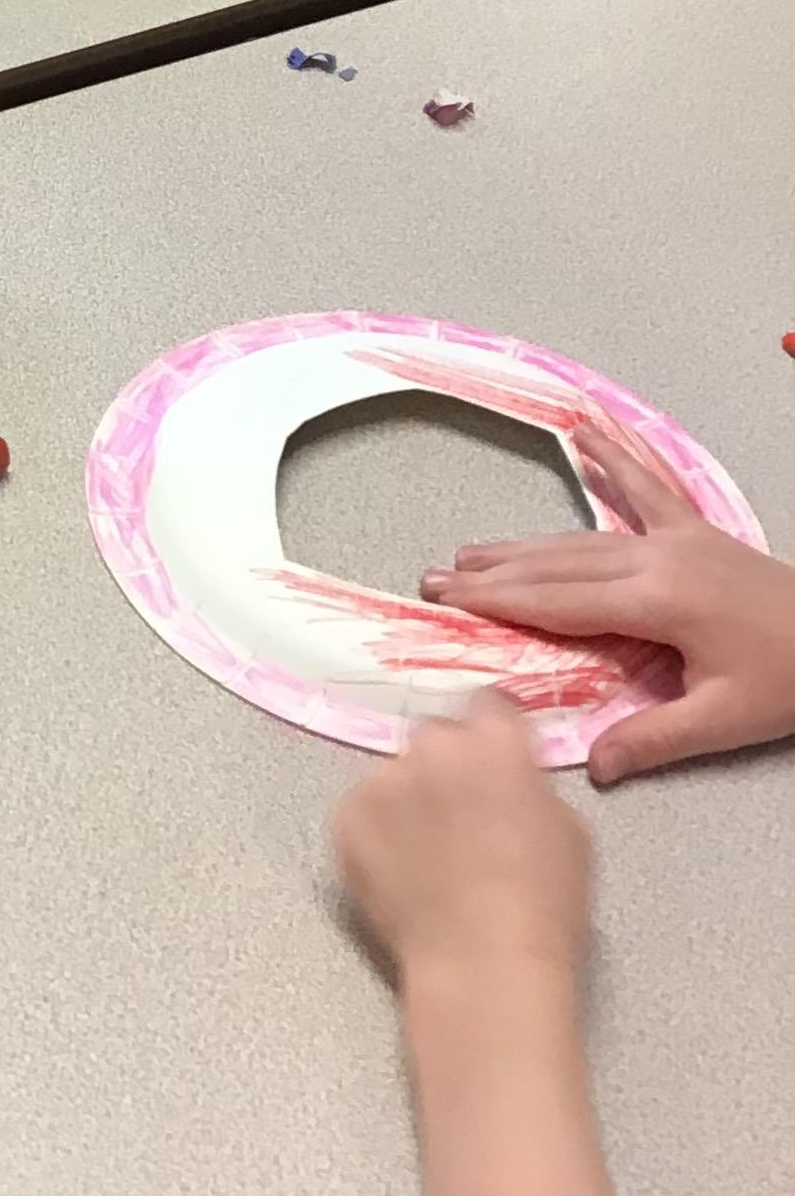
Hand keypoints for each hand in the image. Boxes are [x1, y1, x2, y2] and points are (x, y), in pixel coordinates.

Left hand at [333, 688, 590, 994]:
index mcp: (496, 741)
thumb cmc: (542, 905)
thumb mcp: (568, 830)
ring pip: (395, 775)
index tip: (493, 759)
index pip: (488, 704)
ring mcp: (383, 779)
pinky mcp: (346, 817)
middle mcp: (433, 747)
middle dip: (447, 765)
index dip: (492, 733)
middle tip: (460, 815)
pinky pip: (362, 810)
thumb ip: (532, 786)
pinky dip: (376, 832)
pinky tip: (399, 872)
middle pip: (436, 736)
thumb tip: (513, 783)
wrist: (482, 961)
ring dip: (409, 801)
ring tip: (427, 856)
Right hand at [422, 420, 794, 785]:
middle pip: (559, 565)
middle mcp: (658, 559)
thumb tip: (594, 767)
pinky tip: (586, 429)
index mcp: (659, 602)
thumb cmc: (790, 679)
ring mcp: (676, 537)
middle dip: (493, 573)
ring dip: (525, 542)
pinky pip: (647, 484)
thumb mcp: (724, 720)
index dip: (499, 602)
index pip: (560, 602)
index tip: (449, 601)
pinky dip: (616, 454)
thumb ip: (654, 738)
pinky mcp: (695, 530)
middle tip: (435, 576)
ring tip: (473, 549)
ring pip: (584, 536)